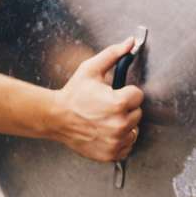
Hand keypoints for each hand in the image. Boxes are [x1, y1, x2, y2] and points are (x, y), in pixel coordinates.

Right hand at [50, 39, 143, 162]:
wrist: (56, 118)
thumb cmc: (73, 95)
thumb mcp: (91, 70)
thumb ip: (113, 54)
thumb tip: (130, 43)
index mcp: (119, 103)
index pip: (138, 95)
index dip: (126, 92)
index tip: (114, 94)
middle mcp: (120, 124)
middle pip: (137, 113)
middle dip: (125, 108)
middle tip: (107, 106)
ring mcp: (116, 141)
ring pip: (134, 130)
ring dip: (124, 125)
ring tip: (105, 119)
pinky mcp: (111, 153)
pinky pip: (127, 146)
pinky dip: (119, 140)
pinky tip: (105, 131)